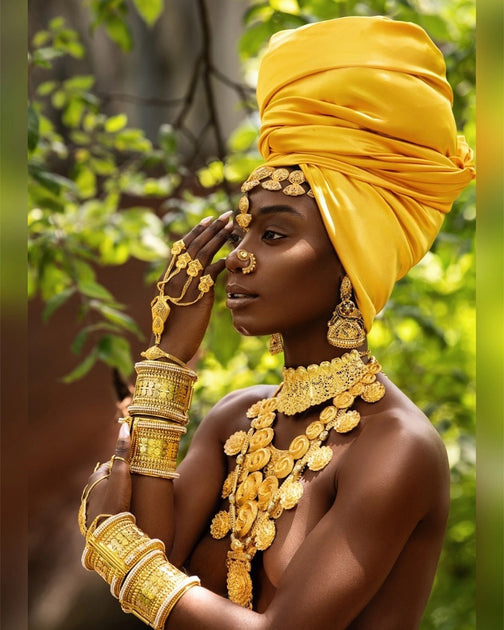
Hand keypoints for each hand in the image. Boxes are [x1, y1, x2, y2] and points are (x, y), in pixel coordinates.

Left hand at [84, 423, 131, 528]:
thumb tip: (124, 425)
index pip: (111, 465)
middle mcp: (88, 492)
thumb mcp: (121, 474)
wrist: (108, 534)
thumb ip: (123, 450)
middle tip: (135, 487)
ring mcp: (90, 508)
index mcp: (94, 478)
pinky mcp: (94, 522)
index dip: (124, 467)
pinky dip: (113, 510)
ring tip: (130, 502)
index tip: (135, 471)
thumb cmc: (115, 501)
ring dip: (116, 497)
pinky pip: (106, 511)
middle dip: (120, 482)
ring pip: (106, 496)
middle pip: (109, 481)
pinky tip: (122, 514)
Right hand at [150, 212, 233, 362]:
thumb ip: (184, 288)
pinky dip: (221, 262)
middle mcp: (174, 278)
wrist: (170, 348)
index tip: (207, 220)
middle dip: (211, 229)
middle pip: (194, 245)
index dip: (195, 232)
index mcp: (166, 278)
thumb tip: (198, 279)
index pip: (181, 247)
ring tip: (231, 226)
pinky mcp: (198, 296)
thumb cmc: (174, 330)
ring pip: (203, 254)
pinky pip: (211, 272)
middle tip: (225, 215)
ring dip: (218, 238)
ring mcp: (185, 286)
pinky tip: (231, 255)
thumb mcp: (176, 304)